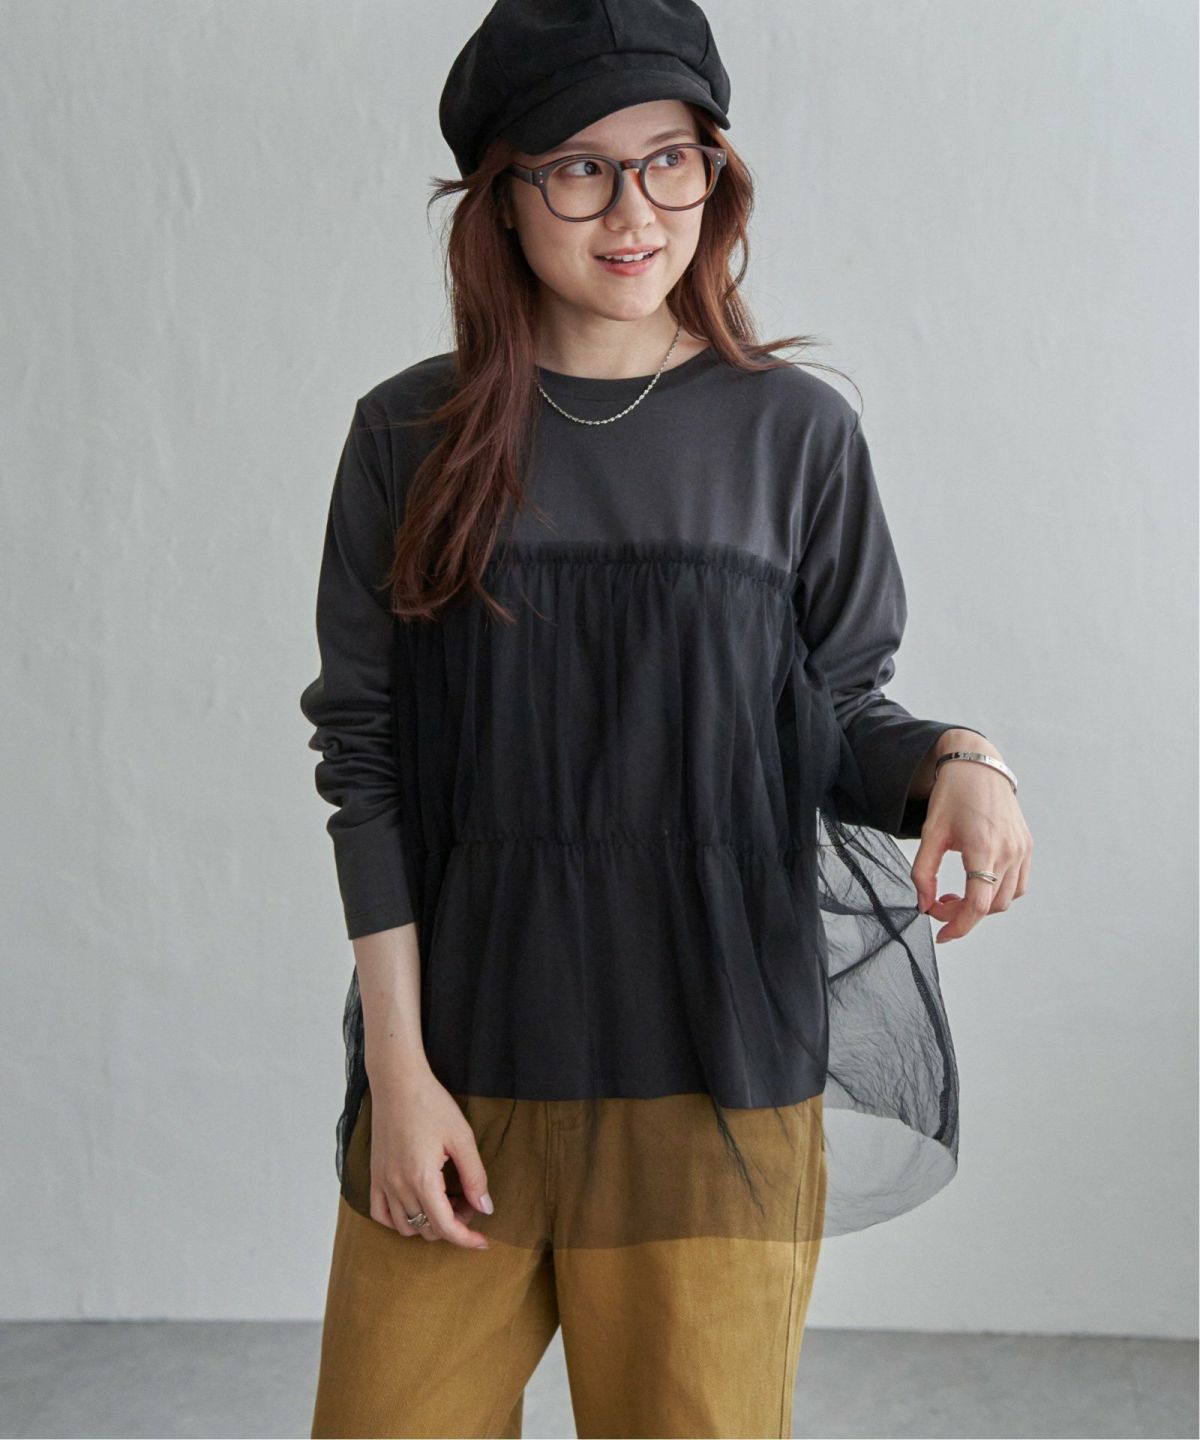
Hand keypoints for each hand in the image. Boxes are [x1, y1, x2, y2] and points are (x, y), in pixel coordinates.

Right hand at [366, 1063, 493, 1248]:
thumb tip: (485, 1209)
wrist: (398, 1082)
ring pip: (405, 1226)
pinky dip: (398, 1219)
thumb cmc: (431, 1104)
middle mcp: (398, 1186)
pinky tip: (416, 1204)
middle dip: (453, 1224)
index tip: (484, 1242)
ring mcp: (383, 1182)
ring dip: (428, 1223)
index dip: (467, 1240)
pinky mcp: (374, 1174)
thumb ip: (474, 1176)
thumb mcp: (462, 1138)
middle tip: (468, 1200)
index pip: (446, 1227)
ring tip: (446, 1198)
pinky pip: (381, 1213)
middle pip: (427, 1229)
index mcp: (422, 1179)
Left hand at [911, 751, 1032, 943]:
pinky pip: (1018, 885)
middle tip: (938, 904)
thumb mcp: (930, 833)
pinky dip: (998, 893)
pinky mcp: (1027, 847)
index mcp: (982, 847)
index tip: (941, 933)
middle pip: (991, 906)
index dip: (958, 926)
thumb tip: (924, 904)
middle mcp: (1008, 851)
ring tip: (956, 894)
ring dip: (981, 906)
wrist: (978, 767)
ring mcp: (1022, 850)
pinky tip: (978, 882)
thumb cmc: (952, 797)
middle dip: (963, 915)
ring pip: (1006, 899)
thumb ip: (923, 872)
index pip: (978, 904)